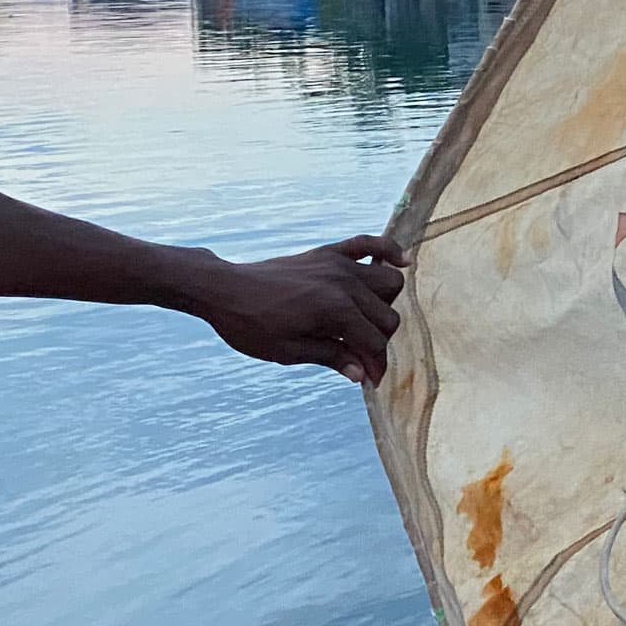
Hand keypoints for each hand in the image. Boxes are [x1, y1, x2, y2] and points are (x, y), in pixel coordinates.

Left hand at [184, 235, 410, 383]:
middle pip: (387, 315)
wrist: (223, 289)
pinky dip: (390, 251)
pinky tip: (402, 262)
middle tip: (360, 356)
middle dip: (379, 341)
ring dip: (385, 304)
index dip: (375, 366)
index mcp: (335, 310)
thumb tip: (361, 373)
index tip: (370, 382)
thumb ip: (331, 358)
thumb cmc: (250, 325)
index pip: (373, 342)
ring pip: (389, 282)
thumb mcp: (289, 352)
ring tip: (367, 320)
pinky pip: (370, 243)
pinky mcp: (329, 252)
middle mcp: (344, 283)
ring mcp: (338, 264)